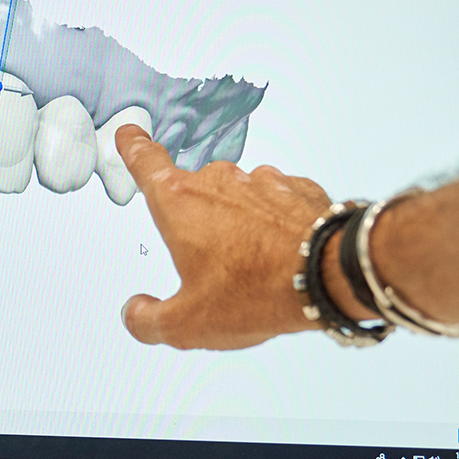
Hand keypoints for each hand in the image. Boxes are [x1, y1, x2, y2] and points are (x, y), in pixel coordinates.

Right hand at [115, 125, 332, 348]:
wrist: (329, 275)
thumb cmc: (257, 290)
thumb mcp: (188, 323)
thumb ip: (150, 320)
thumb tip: (136, 313)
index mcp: (179, 204)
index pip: (146, 162)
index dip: (134, 147)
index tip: (129, 135)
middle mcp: (218, 181)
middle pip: (195, 193)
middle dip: (198, 223)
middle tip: (212, 265)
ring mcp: (261, 181)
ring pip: (238, 199)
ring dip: (239, 224)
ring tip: (253, 267)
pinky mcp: (297, 189)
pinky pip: (277, 203)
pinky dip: (275, 224)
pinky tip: (282, 255)